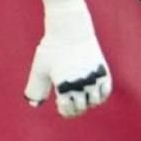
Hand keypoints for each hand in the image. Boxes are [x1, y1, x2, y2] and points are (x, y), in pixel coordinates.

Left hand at [25, 0, 111, 117]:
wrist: (71, 30)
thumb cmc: (52, 49)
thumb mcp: (39, 69)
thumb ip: (35, 89)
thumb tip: (34, 105)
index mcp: (64, 86)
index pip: (68, 110)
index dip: (64, 110)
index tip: (60, 103)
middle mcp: (81, 84)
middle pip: (81, 107)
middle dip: (74, 107)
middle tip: (69, 100)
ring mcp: (94, 78)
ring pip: (94, 102)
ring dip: (86, 102)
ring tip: (79, 95)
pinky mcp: (103, 71)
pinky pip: (105, 92)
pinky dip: (99, 96)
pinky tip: (90, 91)